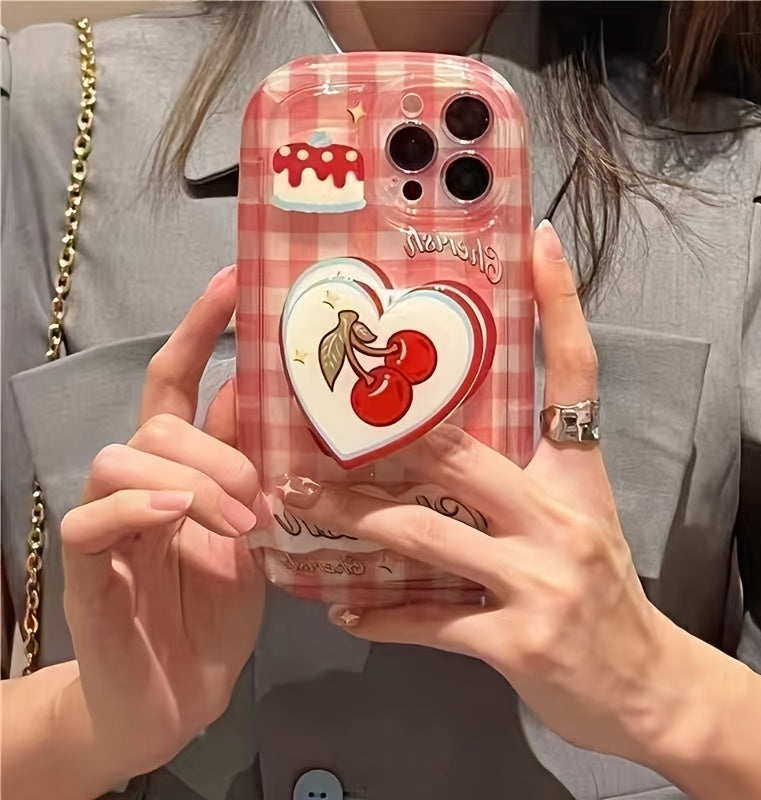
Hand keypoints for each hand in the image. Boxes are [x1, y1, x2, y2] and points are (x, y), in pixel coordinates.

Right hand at [60, 265, 264, 779]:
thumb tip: (265, 386)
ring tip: (237, 520)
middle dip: (214, 445)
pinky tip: (173, 514)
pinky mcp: (88, 572)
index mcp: (183, 466)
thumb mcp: (254, 524)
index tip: (234, 278)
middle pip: (156, 419)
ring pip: (121, 456)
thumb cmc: (218, 607)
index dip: (201, 327)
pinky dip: (135, 506)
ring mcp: (111, 523)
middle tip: (260, 492)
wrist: (179, 696)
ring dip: (189, 479)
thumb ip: (251, 460)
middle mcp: (142, 482)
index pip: (177, 379)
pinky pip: (91, 520)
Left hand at [283, 223, 667, 761]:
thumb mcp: (579, 519)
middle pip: (456, 452)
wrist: (647, 685)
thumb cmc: (604, 592)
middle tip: (312, 425)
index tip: (538, 242)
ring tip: (297, 505)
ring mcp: (537, 578)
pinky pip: (429, 620)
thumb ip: (520, 483)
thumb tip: (445, 451)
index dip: (560, 306)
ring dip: (350, 519)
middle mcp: (558, 516)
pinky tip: (343, 613)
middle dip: (377, 441)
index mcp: (576, 476)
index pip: (575, 376)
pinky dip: (382, 617)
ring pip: (423, 533)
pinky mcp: (515, 639)